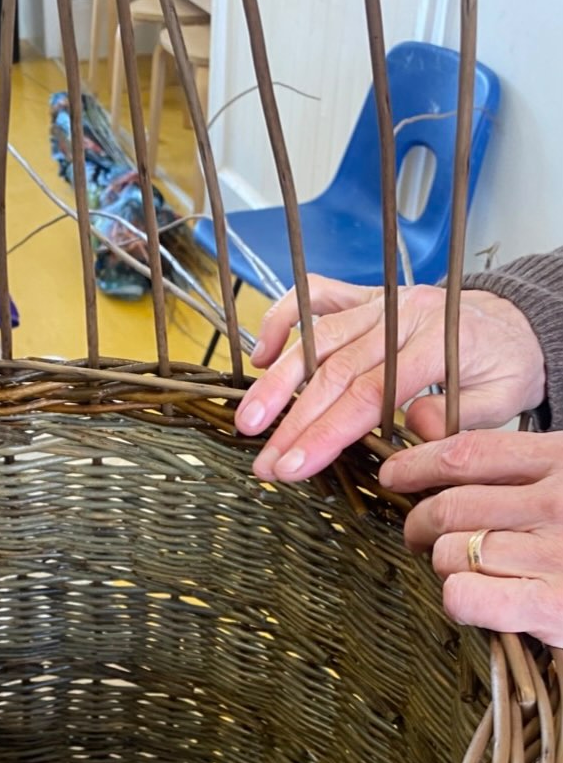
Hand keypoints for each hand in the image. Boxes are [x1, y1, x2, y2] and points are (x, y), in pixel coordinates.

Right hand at [235, 276, 546, 482]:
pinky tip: (261, 356)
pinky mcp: (364, 298)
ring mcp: (379, 302)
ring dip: (277, 383)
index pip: (370, 393)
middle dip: (293, 422)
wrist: (514, 323)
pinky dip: (283, 320)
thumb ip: (458, 418)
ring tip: (249, 422)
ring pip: (316, 338)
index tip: (294, 466)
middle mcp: (401, 314)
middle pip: (334, 371)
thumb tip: (412, 427)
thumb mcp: (502, 399)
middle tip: (265, 464)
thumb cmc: (504, 366)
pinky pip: (316, 296)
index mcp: (437, 341)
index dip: (327, 432)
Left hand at [381, 428, 562, 647]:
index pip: (470, 452)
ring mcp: (555, 553)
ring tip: (461, 573)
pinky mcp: (552, 606)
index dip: (418, 462)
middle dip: (418, 524)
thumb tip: (429, 425)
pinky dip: (458, 599)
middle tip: (418, 539)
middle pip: (449, 505)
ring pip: (450, 552)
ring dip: (443, 565)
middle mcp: (559, 500)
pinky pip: (466, 595)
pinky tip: (476, 600)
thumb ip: (523, 463)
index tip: (395, 474)